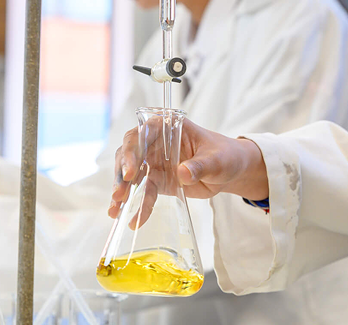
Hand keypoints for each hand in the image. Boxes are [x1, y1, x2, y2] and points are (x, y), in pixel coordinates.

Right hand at [110, 117, 268, 222]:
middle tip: (119, 195)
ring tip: (116, 210)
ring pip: (131, 174)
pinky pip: (144, 192)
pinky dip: (137, 206)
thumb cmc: (225, 156)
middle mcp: (157, 142)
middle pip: (130, 154)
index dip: (133, 151)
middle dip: (121, 174)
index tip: (129, 172)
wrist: (230, 171)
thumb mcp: (217, 160)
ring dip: (123, 192)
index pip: (143, 133)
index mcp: (169, 126)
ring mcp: (154, 161)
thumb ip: (201, 166)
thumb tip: (183, 173)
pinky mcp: (157, 180)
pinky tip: (133, 220)